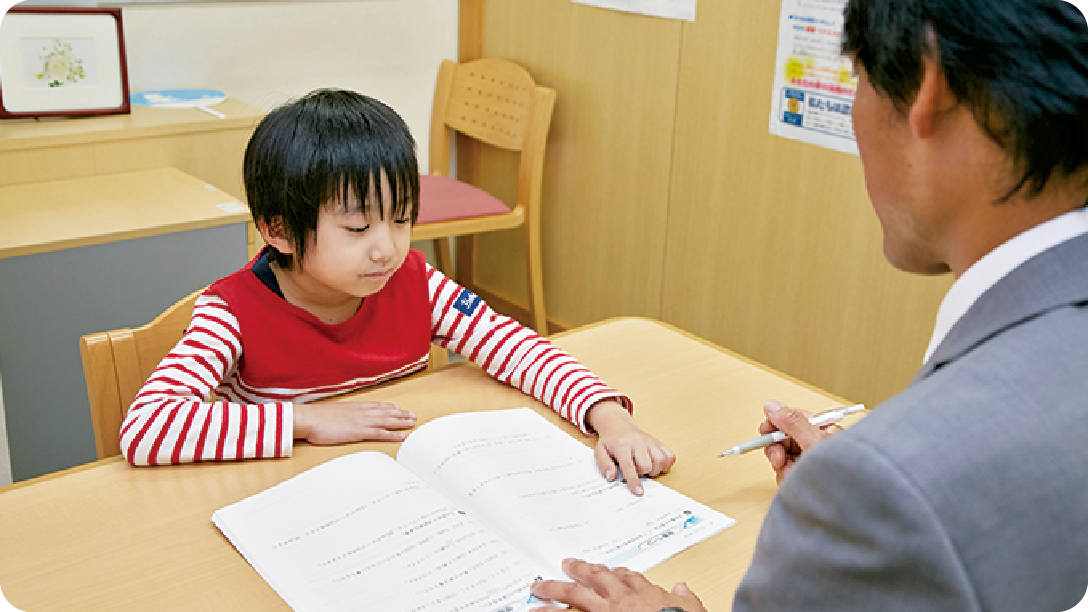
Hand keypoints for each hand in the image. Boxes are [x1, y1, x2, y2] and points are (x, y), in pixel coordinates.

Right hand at [293, 401, 415, 444]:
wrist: (310, 419)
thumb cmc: (317, 417)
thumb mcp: (332, 411)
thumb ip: (341, 413)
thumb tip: (342, 416)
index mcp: (355, 406)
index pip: (377, 405)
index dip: (389, 407)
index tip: (398, 408)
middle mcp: (362, 412)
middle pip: (386, 412)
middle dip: (401, 414)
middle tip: (412, 415)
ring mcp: (362, 422)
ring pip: (387, 421)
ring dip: (401, 422)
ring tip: (412, 423)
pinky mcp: (360, 432)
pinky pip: (381, 434)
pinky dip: (393, 435)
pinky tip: (401, 436)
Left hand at [531, 558, 706, 611]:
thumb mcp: (691, 609)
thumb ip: (685, 598)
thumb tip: (684, 589)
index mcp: (645, 594)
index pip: (627, 578)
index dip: (616, 573)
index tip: (609, 570)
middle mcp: (622, 599)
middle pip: (596, 578)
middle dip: (579, 571)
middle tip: (565, 564)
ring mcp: (606, 611)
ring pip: (575, 595)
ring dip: (556, 590)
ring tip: (539, 589)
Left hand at [586, 400, 675, 495]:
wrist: (619, 425)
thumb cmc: (610, 441)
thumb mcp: (600, 451)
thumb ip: (604, 465)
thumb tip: (611, 477)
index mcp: (622, 446)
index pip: (629, 465)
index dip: (634, 480)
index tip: (638, 492)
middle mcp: (638, 442)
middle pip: (647, 465)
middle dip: (643, 473)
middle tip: (636, 470)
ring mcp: (650, 441)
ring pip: (661, 461)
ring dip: (655, 470)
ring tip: (647, 468)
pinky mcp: (658, 442)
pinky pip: (670, 456)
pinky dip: (666, 464)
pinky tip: (657, 465)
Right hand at [760, 399, 841, 483]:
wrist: (851, 505)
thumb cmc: (843, 471)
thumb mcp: (815, 442)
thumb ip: (793, 423)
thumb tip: (772, 406)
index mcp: (823, 430)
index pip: (794, 419)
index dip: (776, 424)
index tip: (765, 431)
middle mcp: (816, 445)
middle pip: (785, 440)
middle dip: (778, 450)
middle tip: (778, 459)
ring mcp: (811, 463)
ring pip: (783, 459)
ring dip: (782, 467)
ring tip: (792, 475)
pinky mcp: (807, 480)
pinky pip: (786, 475)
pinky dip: (786, 479)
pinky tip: (794, 483)